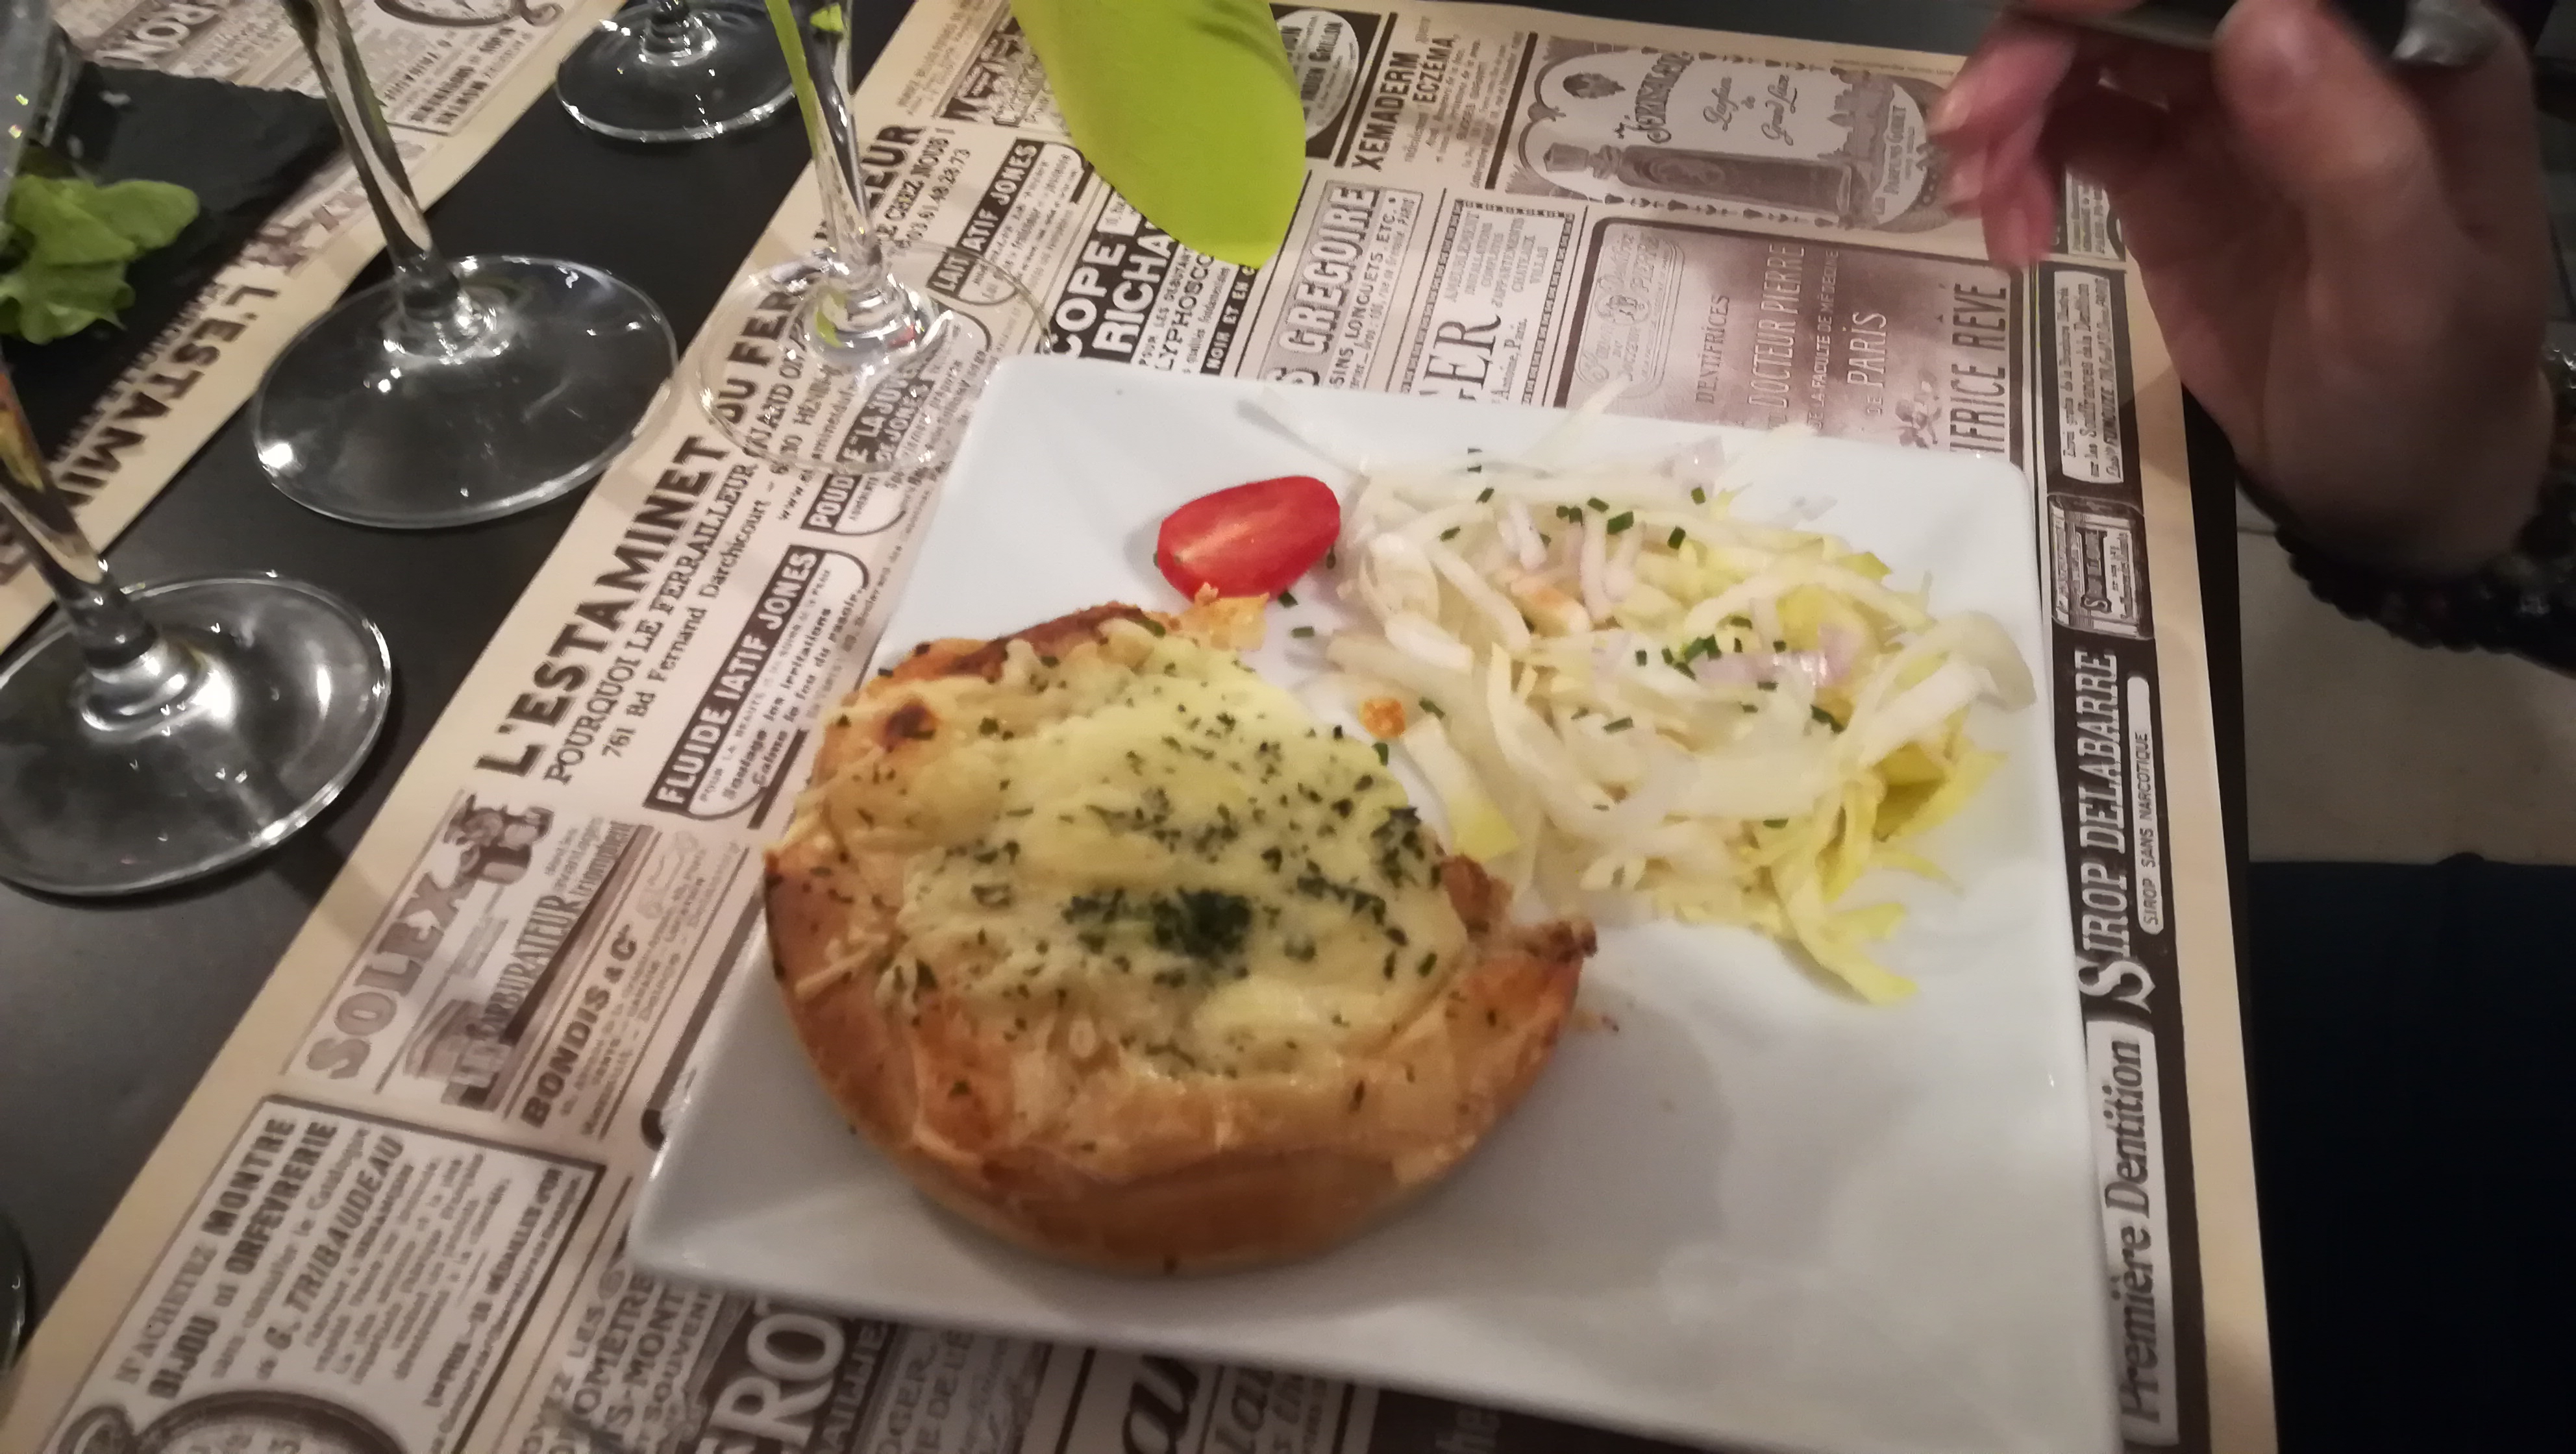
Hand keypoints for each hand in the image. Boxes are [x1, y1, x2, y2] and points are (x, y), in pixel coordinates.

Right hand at [1933, 0, 2553, 574]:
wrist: (2388, 485)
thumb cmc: (2430, 387)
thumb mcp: (2410, 288)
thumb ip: (2350, 155)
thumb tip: (2259, 19)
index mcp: (2396, 48)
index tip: (2047, 19)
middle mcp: (2306, 53)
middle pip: (2147, 4)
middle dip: (2043, 45)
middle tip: (1969, 131)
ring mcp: (2227, 110)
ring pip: (2092, 52)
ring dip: (2013, 107)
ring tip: (1975, 200)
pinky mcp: (2164, 172)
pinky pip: (2069, 129)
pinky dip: (2016, 166)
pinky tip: (2006, 233)